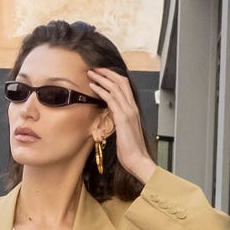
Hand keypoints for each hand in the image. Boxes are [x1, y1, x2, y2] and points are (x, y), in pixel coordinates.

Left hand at [87, 67, 155, 184]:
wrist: (138, 160)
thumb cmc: (131, 150)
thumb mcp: (124, 131)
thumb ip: (119, 121)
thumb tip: (110, 116)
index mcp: (133, 110)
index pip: (125, 86)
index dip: (113, 77)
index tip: (103, 73)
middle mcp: (132, 107)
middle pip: (121, 82)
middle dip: (107, 73)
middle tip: (95, 69)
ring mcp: (128, 111)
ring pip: (115, 87)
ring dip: (102, 79)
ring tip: (91, 74)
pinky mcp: (123, 118)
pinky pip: (111, 99)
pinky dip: (101, 90)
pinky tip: (93, 87)